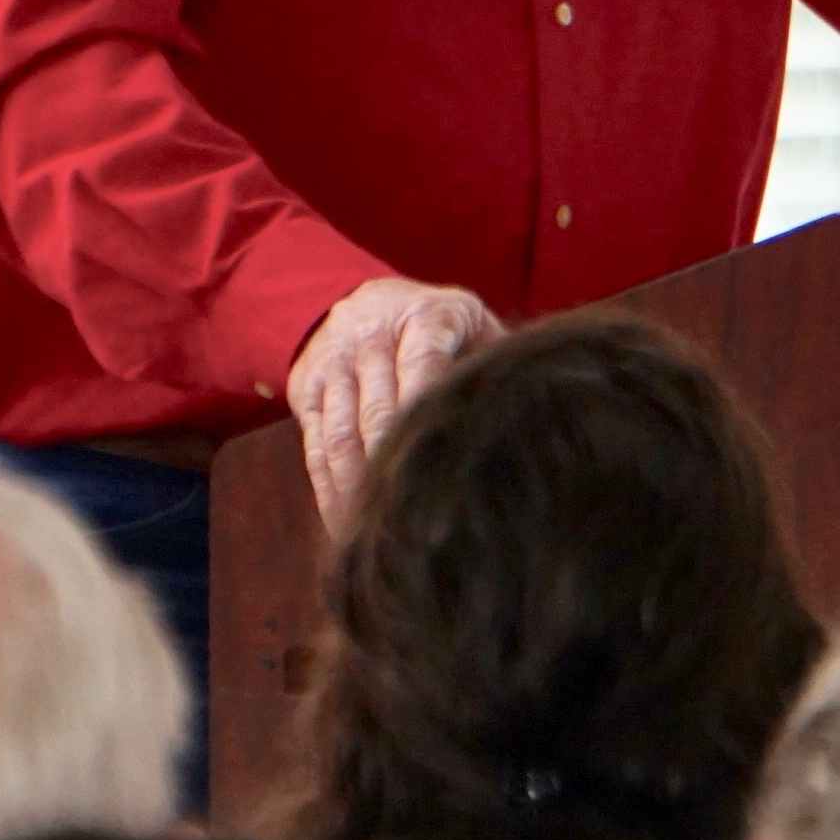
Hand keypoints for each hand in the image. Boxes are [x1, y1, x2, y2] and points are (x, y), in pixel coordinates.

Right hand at [281, 278, 499, 521]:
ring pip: (340, 436)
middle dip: (391, 470)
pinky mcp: (306, 388)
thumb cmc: (442, 328)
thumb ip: (496, 367)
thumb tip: (534, 422)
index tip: (439, 468)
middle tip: (414, 527)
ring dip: (356, 491)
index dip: (426, 414)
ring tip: (378, 539)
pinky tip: (347, 524)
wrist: (367, 299)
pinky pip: (315, 447)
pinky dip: (328, 490)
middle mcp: (371, 334)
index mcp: (426, 316)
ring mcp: (333, 361)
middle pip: (377, 411)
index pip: (424, 363)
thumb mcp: (475, 327)